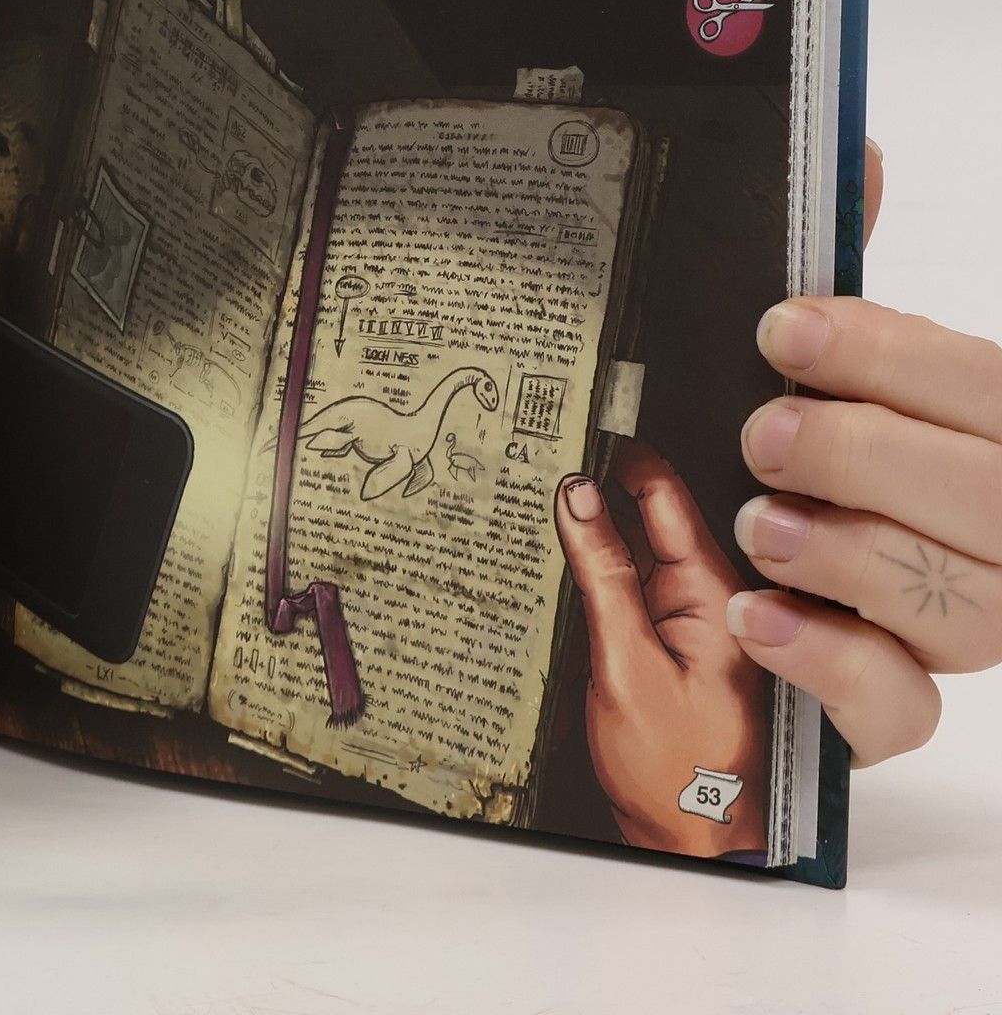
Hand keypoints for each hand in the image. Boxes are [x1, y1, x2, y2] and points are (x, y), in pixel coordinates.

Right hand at [555, 440, 767, 855]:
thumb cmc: (679, 782)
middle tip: (541, 454)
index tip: (572, 419)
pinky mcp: (687, 644)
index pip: (670, 495)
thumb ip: (604, 576)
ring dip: (603, 526)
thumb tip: (576, 495)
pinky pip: (648, 583)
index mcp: (726, 596)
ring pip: (653, 545)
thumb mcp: (626, 669)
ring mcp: (710, 620)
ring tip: (543, 505)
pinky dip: (608, 567)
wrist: (699, 851)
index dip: (622, 452)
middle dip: (608, 482)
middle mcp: (729, 598)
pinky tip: (566, 561)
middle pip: (664, 511)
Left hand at [731, 143, 993, 766]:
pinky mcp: (897, 709)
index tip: (784, 333)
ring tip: (758, 526)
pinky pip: (902, 710)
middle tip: (764, 436)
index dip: (892, 358)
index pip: (994, 393)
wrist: (760, 603)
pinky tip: (757, 616)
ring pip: (965, 612)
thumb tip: (859, 151)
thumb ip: (857, 284)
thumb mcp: (834, 367)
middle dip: (866, 457)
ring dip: (846, 556)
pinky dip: (827, 662)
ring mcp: (969, 629)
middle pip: (995, 505)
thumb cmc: (814, 460)